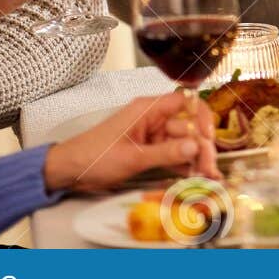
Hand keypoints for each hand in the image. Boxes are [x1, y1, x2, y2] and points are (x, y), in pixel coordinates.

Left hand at [42, 91, 217, 192]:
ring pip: (183, 142)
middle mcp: (153, 118)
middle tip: (210, 168)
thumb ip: (166, 152)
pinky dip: (183, 164)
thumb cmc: (95, 157)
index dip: (202, 116)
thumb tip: (196, 146)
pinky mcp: (148, 150)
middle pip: (188, 126)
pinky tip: (194, 177)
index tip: (209, 137)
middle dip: (201, 146)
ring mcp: (152, 134)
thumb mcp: (132, 157)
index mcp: (148, 109)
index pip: (186, 102)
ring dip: (195, 158)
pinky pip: (172, 154)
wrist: (68, 171)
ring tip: (207, 177)